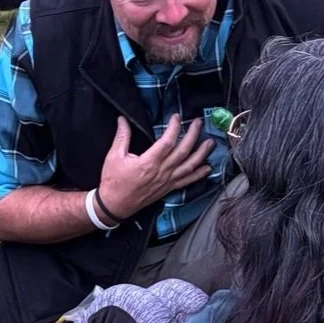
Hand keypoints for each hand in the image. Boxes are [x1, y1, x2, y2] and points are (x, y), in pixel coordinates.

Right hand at [96, 116, 214, 221]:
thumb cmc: (113, 182)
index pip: (167, 142)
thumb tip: (122, 120)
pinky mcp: (168, 189)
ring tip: (210, 142)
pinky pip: (187, 181)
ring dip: (201, 153)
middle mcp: (161, 172)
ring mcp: (166, 181)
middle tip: (198, 123)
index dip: (174, 127)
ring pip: (189, 166)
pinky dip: (199, 175)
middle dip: (193, 135)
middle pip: (183, 151)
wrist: (114, 205)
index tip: (176, 117)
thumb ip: (121, 137)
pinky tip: (207, 168)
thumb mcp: (114, 156)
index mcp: (148, 163)